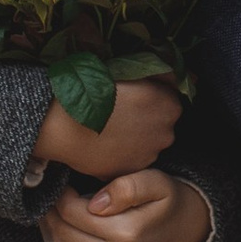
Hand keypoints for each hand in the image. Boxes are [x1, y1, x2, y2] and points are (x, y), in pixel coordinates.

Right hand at [31, 75, 181, 184]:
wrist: (63, 122)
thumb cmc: (92, 89)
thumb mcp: (129, 69)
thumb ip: (159, 74)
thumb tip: (177, 78)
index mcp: (169, 104)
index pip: (170, 99)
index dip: (152, 96)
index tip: (134, 96)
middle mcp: (166, 133)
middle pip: (162, 124)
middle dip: (148, 119)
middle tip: (120, 112)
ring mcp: (149, 155)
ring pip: (147, 144)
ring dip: (136, 138)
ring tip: (110, 128)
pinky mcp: (131, 172)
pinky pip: (131, 160)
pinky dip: (122, 154)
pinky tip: (105, 144)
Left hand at [44, 167, 211, 241]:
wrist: (188, 227)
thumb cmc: (168, 200)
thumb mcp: (154, 181)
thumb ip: (125, 187)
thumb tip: (95, 204)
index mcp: (128, 232)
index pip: (74, 214)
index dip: (61, 199)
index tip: (62, 189)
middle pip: (68, 235)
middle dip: (56, 217)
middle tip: (56, 203)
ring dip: (60, 236)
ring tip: (62, 219)